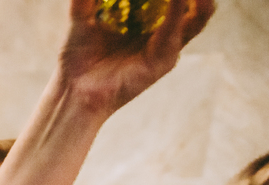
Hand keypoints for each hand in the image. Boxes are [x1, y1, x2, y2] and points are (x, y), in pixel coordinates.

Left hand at [59, 0, 213, 114]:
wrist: (73, 90)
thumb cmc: (76, 56)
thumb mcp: (81, 16)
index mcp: (149, 17)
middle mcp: (163, 30)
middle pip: (192, 2)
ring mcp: (167, 46)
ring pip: (197, 14)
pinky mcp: (163, 61)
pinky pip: (175, 30)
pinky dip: (178, 8)